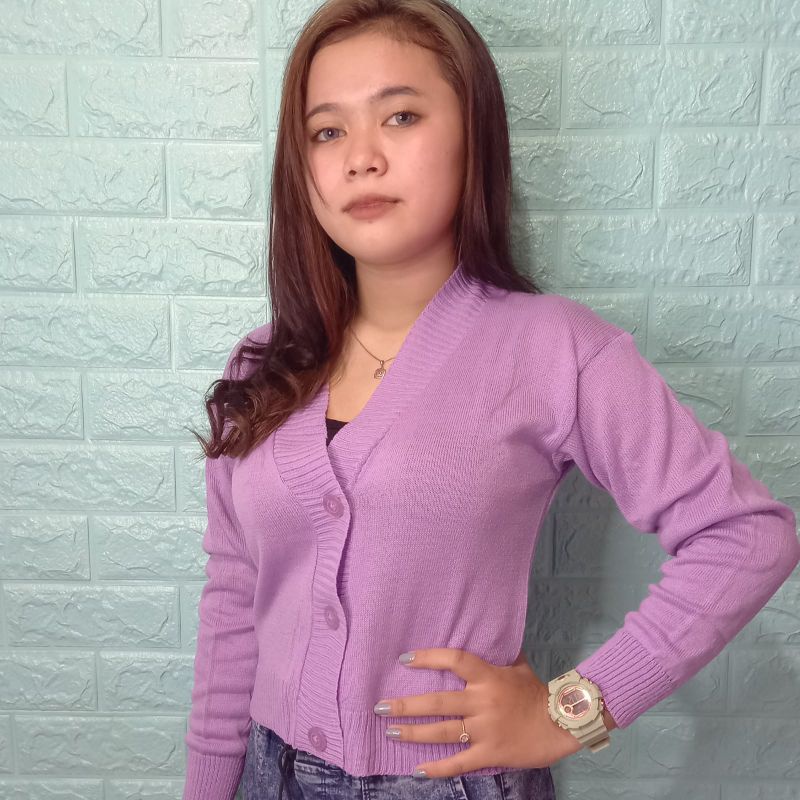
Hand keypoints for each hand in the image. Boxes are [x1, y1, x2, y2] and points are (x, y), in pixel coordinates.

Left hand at [372, 647, 583, 777]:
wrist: (562, 724)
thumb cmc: (538, 692)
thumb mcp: (518, 666)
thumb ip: (499, 652)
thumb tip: (489, 630)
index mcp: (489, 676)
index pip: (455, 660)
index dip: (429, 657)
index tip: (405, 659)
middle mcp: (483, 702)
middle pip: (438, 702)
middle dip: (406, 705)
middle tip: (380, 706)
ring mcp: (485, 729)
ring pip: (442, 732)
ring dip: (413, 733)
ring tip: (390, 731)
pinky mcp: (490, 753)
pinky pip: (459, 762)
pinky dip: (438, 768)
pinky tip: (418, 769)